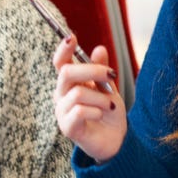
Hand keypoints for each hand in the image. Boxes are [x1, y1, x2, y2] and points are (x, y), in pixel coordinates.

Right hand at [53, 35, 126, 161]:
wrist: (116, 139)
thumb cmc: (108, 111)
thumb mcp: (108, 86)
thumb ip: (101, 70)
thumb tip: (99, 48)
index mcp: (70, 83)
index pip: (60, 63)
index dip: (63, 49)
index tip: (72, 37)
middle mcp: (61, 95)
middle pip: (67, 73)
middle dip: (92, 70)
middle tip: (111, 75)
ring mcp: (62, 112)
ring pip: (78, 93)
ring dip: (101, 98)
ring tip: (111, 105)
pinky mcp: (67, 127)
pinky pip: (80, 111)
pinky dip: (96, 111)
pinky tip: (102, 115)